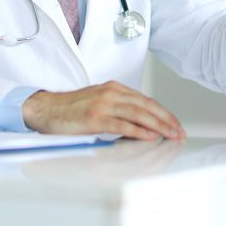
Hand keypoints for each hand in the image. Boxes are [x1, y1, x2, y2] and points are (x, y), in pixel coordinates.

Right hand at [22, 81, 185, 140]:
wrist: (45, 108)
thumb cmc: (72, 109)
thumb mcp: (100, 101)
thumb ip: (119, 108)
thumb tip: (142, 123)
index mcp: (115, 88)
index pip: (146, 100)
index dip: (163, 112)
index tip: (175, 124)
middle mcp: (112, 93)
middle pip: (147, 105)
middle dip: (166, 119)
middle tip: (179, 132)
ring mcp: (104, 104)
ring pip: (138, 113)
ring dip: (158, 125)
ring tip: (171, 135)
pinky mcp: (95, 117)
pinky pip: (122, 124)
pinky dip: (139, 131)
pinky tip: (150, 137)